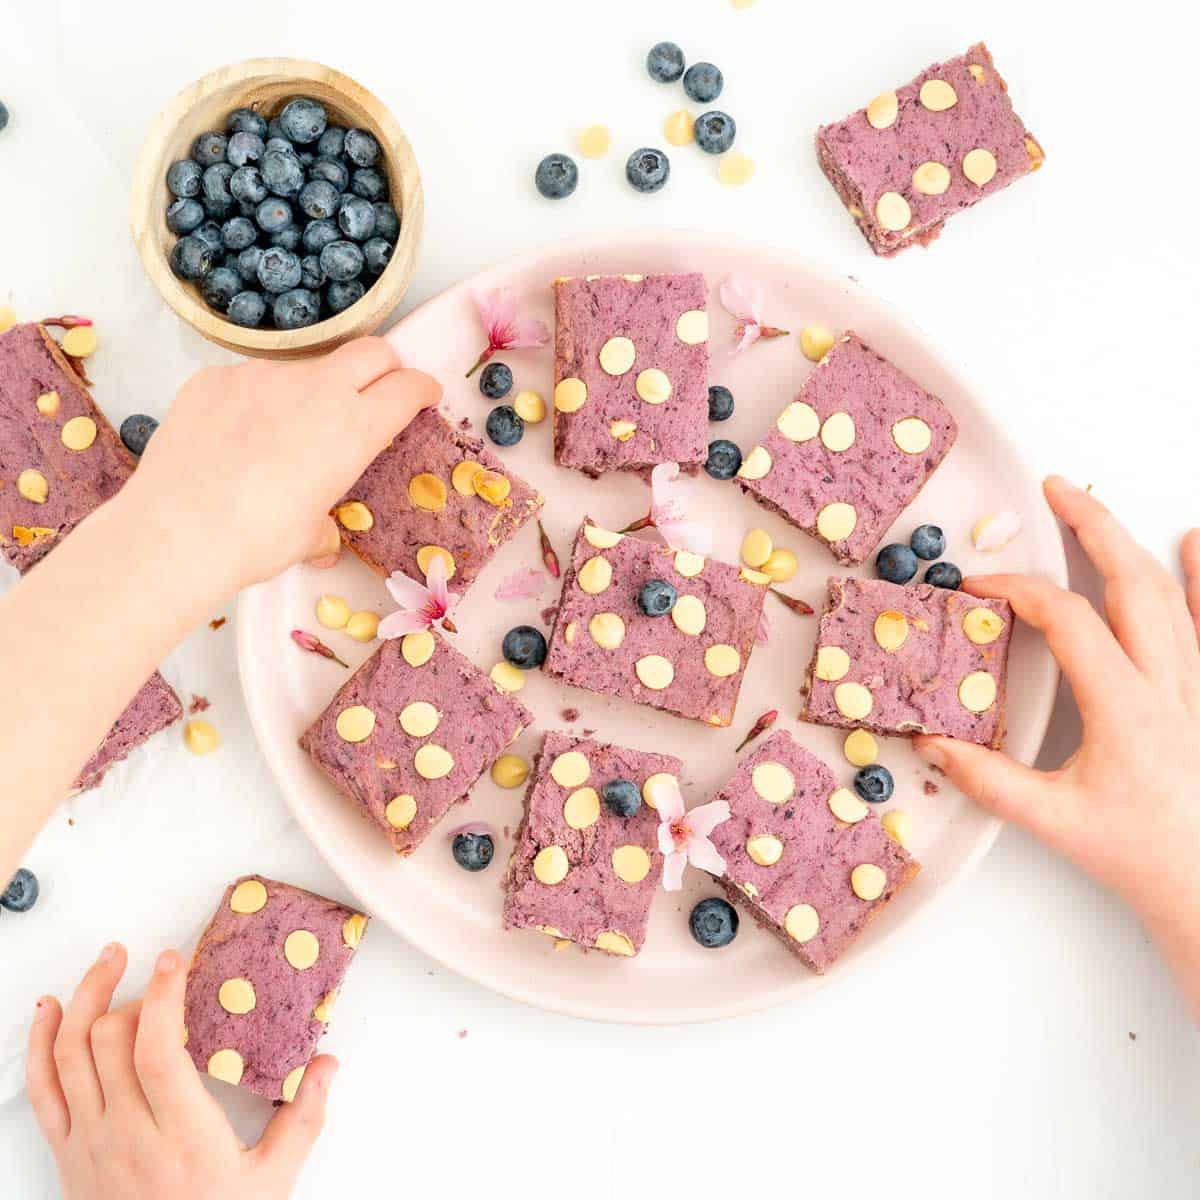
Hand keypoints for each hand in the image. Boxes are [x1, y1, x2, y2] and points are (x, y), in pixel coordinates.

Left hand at [28, 943, 332, 1199]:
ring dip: (85, 998)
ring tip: (108, 963)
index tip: (174, 960)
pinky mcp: (68, 1153)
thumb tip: (328, 1065)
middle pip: (109, 1041)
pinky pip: (43, 1088)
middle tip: (158, 970)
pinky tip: (52, 1008)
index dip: (162, 998)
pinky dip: (39, 1041)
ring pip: (69, 1054)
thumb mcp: (273, 1180)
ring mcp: (90, 1143)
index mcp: (182, 1138)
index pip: (157, 1052)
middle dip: (132, 990)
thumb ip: (304, 1119)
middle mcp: (128, 1136)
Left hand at [127, 337, 440, 597]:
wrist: (179, 529)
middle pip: (370, 351)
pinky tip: (234, 438)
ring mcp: (262, 375)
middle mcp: (317, 388)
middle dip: (384, 367)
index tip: (423, 395)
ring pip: (305, 367)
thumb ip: (325, 525)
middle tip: (377, 391)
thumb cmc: (258, 539)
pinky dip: (254, 401)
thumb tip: (324, 540)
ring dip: (311, 389)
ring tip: (284, 434)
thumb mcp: (307, 536)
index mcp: (355, 427)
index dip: (421, 389)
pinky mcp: (216, 377)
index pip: (407, 387)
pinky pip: (248, 380)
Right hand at [914, 476, 1199, 1012]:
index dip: (1017, 591)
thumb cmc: (1138, 853)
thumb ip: (987, 779)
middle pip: (1132, 580)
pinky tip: (1195, 542)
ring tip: (1099, 506)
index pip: (1067, 620)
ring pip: (1173, 592)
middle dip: (1090, 526)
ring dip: (1133, 542)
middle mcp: (1172, 684)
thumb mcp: (1052, 819)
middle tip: (1054, 490)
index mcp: (1126, 708)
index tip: (978, 589)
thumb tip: (931, 743)